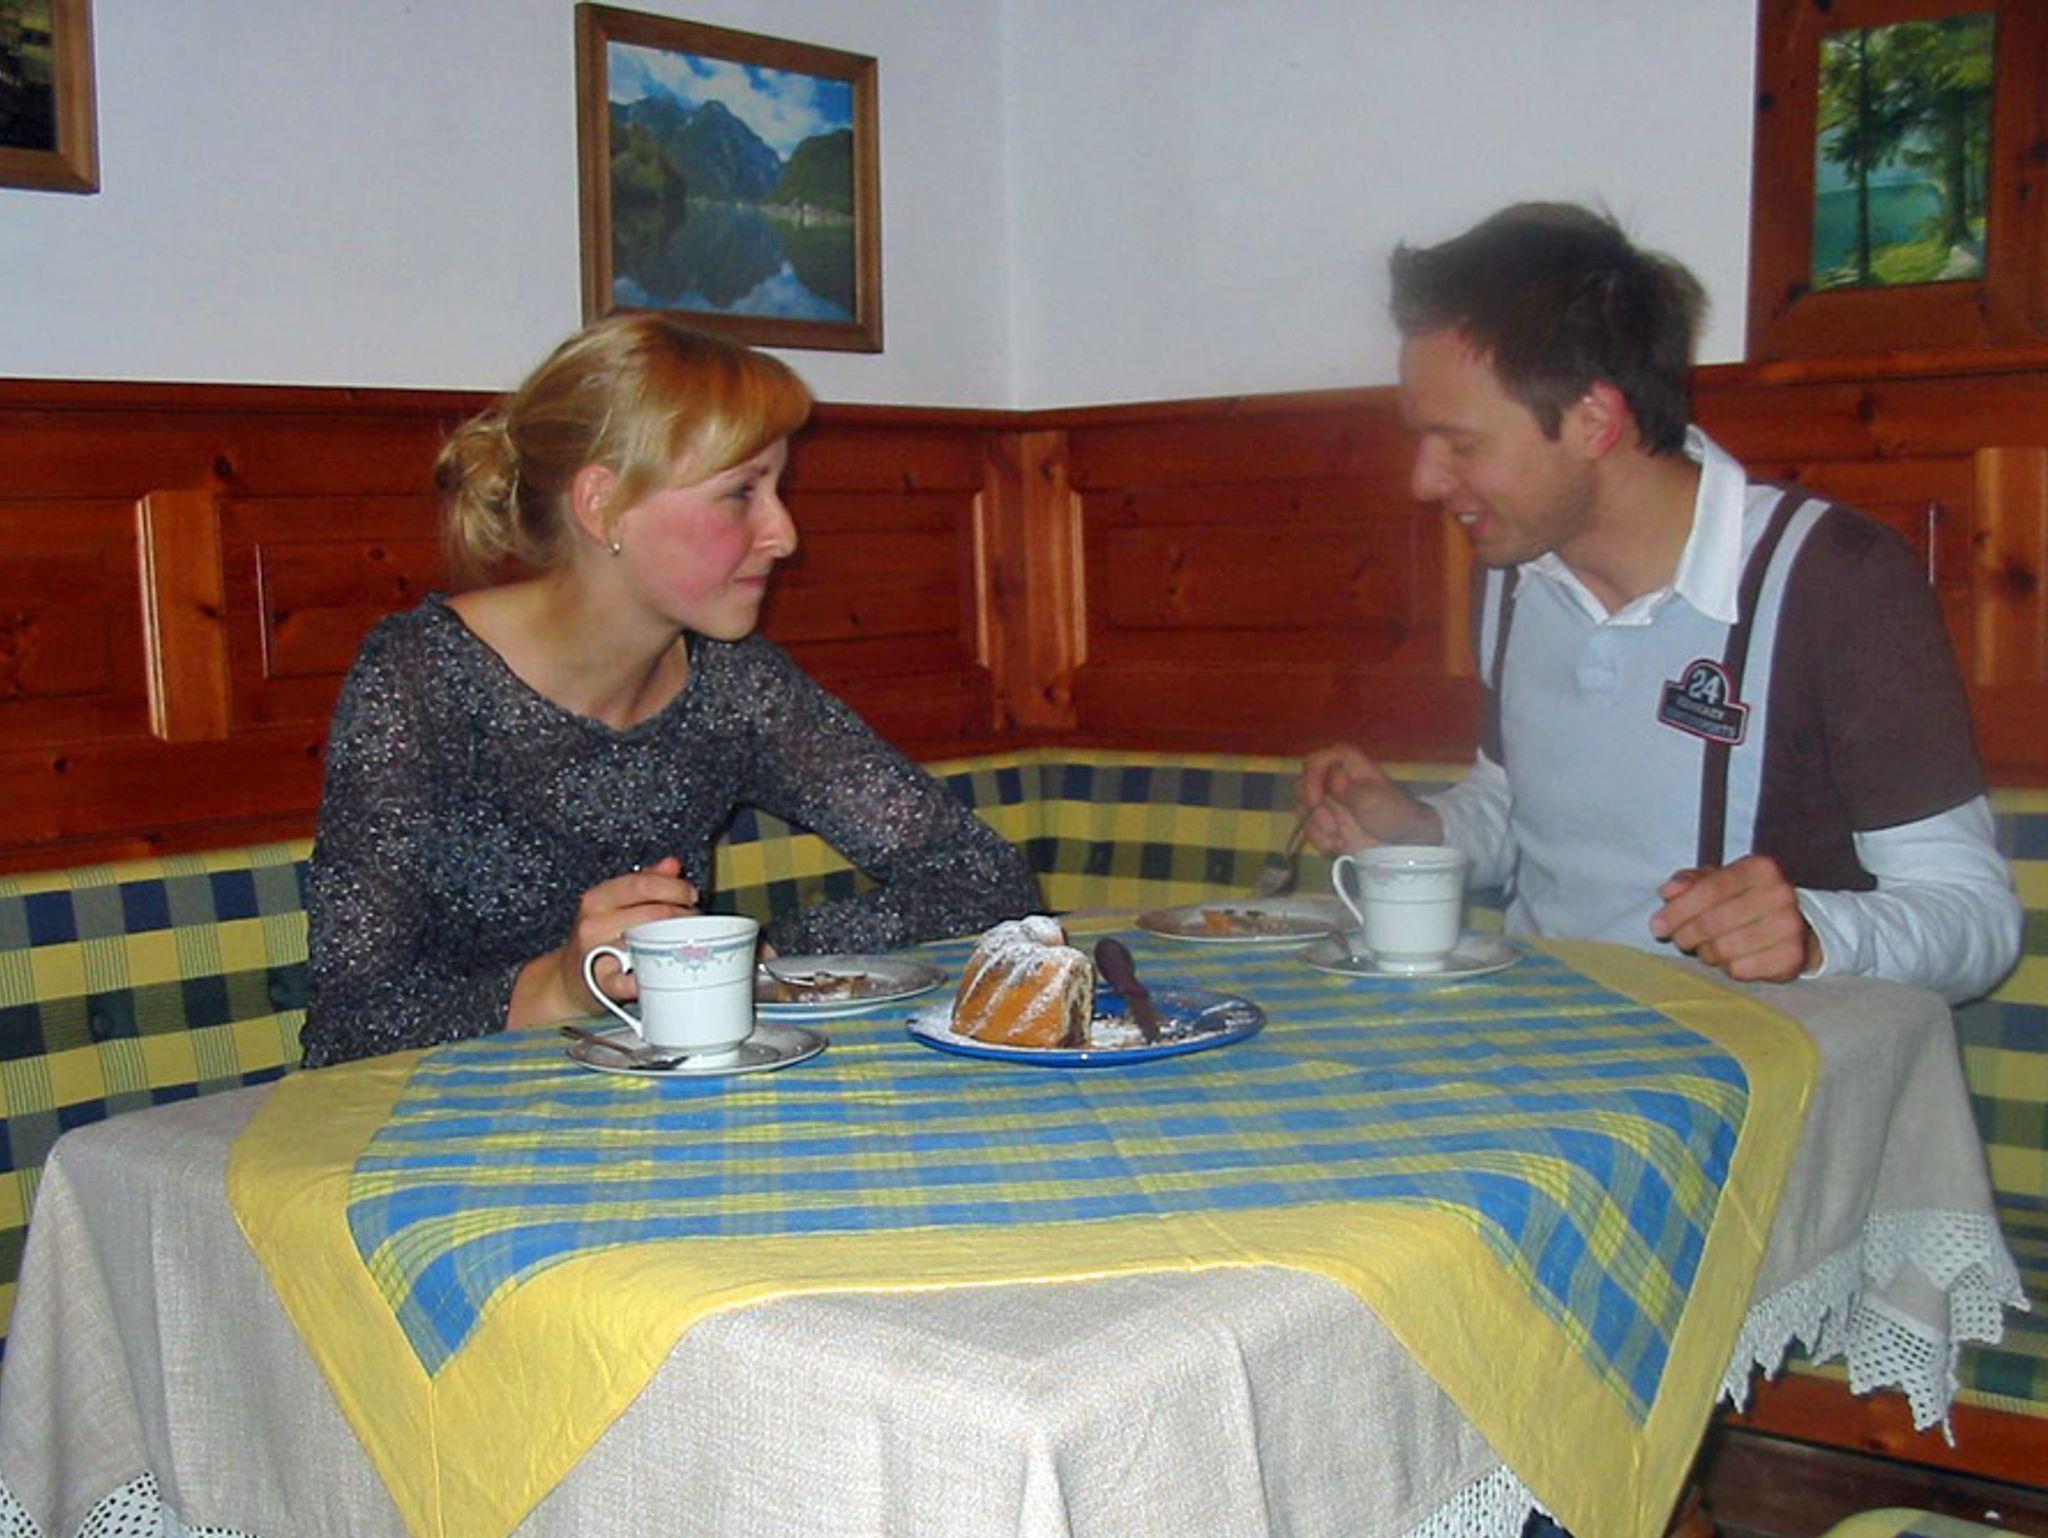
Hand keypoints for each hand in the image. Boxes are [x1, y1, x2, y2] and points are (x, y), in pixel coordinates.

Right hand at [507, 857, 699, 1027]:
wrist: (568, 978)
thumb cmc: (596, 939)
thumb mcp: (613, 904)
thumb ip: (644, 882)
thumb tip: (671, 865)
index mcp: (598, 899)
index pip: (642, 884)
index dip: (674, 888)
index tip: (691, 895)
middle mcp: (593, 923)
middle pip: (651, 914)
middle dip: (682, 916)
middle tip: (695, 923)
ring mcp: (596, 953)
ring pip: (646, 943)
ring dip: (674, 944)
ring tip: (687, 943)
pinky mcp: (601, 983)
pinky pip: (627, 981)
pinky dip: (646, 978)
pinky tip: (662, 974)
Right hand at [1297, 743, 1443, 854]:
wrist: (1402, 845)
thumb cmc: (1393, 814)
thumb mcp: (1376, 801)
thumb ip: (1352, 790)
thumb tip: (1335, 777)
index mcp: (1346, 765)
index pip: (1316, 761)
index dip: (1311, 777)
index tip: (1317, 799)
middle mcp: (1331, 781)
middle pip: (1301, 785)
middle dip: (1313, 809)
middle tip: (1331, 825)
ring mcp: (1326, 803)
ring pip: (1301, 809)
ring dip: (1317, 827)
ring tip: (1339, 838)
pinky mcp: (1323, 825)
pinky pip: (1307, 830)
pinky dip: (1320, 840)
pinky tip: (1339, 845)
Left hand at [1649, 855, 1820, 984]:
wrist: (1796, 926)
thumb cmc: (1745, 900)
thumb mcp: (1718, 881)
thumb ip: (1689, 882)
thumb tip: (1668, 892)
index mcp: (1760, 868)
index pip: (1710, 889)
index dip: (1678, 910)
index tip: (1657, 925)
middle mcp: (1780, 894)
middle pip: (1713, 922)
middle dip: (1685, 935)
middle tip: (1679, 940)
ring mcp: (1790, 927)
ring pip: (1723, 949)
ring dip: (1705, 953)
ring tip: (1706, 948)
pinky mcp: (1792, 958)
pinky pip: (1740, 969)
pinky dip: (1726, 967)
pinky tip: (1731, 958)